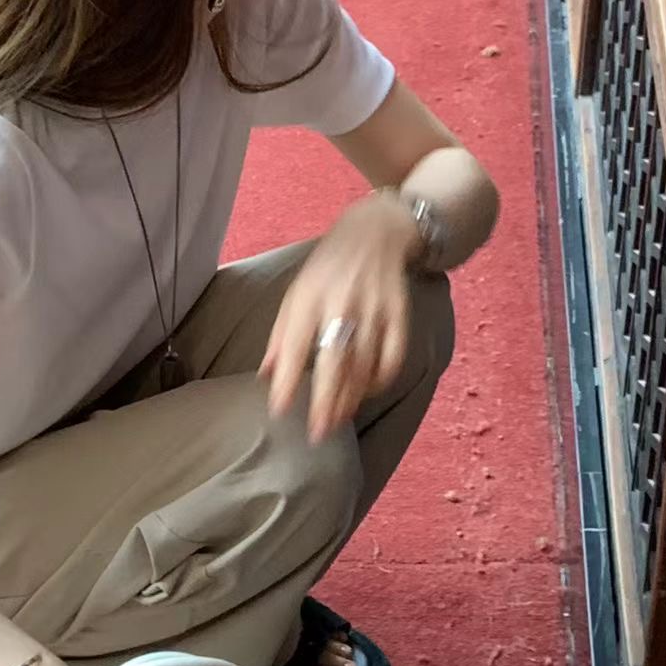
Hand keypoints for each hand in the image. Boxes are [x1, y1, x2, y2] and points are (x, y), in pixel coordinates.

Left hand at [262, 192, 417, 441]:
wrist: (376, 232)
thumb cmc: (327, 268)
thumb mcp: (296, 293)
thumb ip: (281, 335)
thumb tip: (264, 376)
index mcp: (309, 296)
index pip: (295, 344)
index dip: (286, 379)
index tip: (278, 409)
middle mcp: (342, 303)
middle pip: (334, 361)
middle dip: (325, 401)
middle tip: (317, 433)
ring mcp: (375, 309)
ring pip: (364, 364)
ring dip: (351, 397)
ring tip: (337, 421)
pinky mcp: (400, 313)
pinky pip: (393, 356)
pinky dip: (381, 380)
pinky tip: (367, 392)